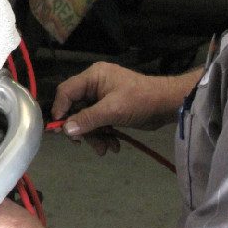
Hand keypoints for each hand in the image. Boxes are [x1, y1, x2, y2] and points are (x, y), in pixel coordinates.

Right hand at [51, 63, 186, 145]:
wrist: (168, 105)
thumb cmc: (140, 100)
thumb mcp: (112, 110)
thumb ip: (88, 119)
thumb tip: (65, 130)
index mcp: (93, 77)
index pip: (66, 91)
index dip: (60, 109)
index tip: (59, 129)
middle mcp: (94, 85)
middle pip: (76, 109)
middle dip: (82, 128)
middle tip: (81, 144)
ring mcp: (103, 98)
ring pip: (87, 119)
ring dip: (94, 136)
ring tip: (105, 150)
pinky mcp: (111, 110)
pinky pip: (99, 123)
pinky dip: (104, 135)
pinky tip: (114, 147)